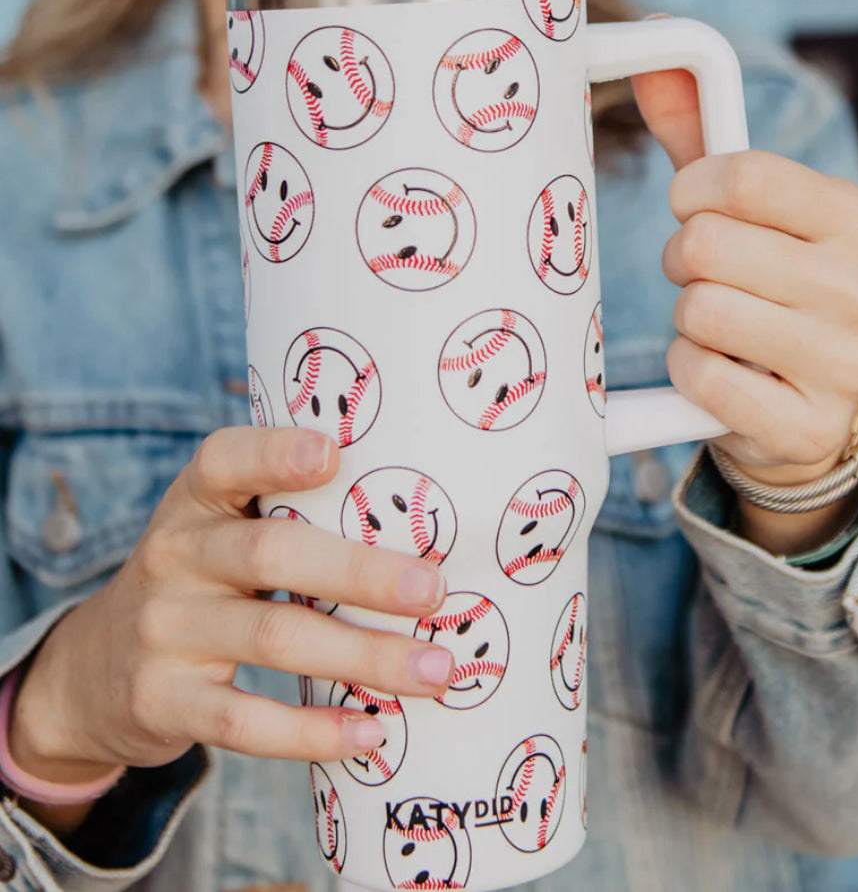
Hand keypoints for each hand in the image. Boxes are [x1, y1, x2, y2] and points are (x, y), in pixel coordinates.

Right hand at [11, 427, 452, 786]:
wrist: (92, 670)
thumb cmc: (199, 583)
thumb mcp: (218, 534)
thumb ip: (289, 518)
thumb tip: (424, 533)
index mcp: (196, 502)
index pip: (223, 460)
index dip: (274, 453)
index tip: (332, 455)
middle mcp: (173, 556)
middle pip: (269, 554)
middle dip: (359, 572)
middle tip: (432, 591)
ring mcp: (163, 630)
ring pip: (273, 638)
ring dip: (364, 656)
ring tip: (435, 669)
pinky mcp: (161, 700)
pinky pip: (242, 721)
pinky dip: (312, 732)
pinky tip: (370, 734)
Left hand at [632, 65, 857, 546]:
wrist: (806, 409)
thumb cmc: (766, 290)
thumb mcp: (747, 212)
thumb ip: (702, 132)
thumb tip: (659, 43)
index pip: (741, 176)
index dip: (691, 193)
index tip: (693, 211)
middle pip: (706, 246)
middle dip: (682, 263)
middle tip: (707, 281)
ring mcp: (843, 363)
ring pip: (698, 311)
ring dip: (686, 321)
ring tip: (720, 329)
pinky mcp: (805, 425)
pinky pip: (702, 378)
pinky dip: (691, 374)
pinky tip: (722, 375)